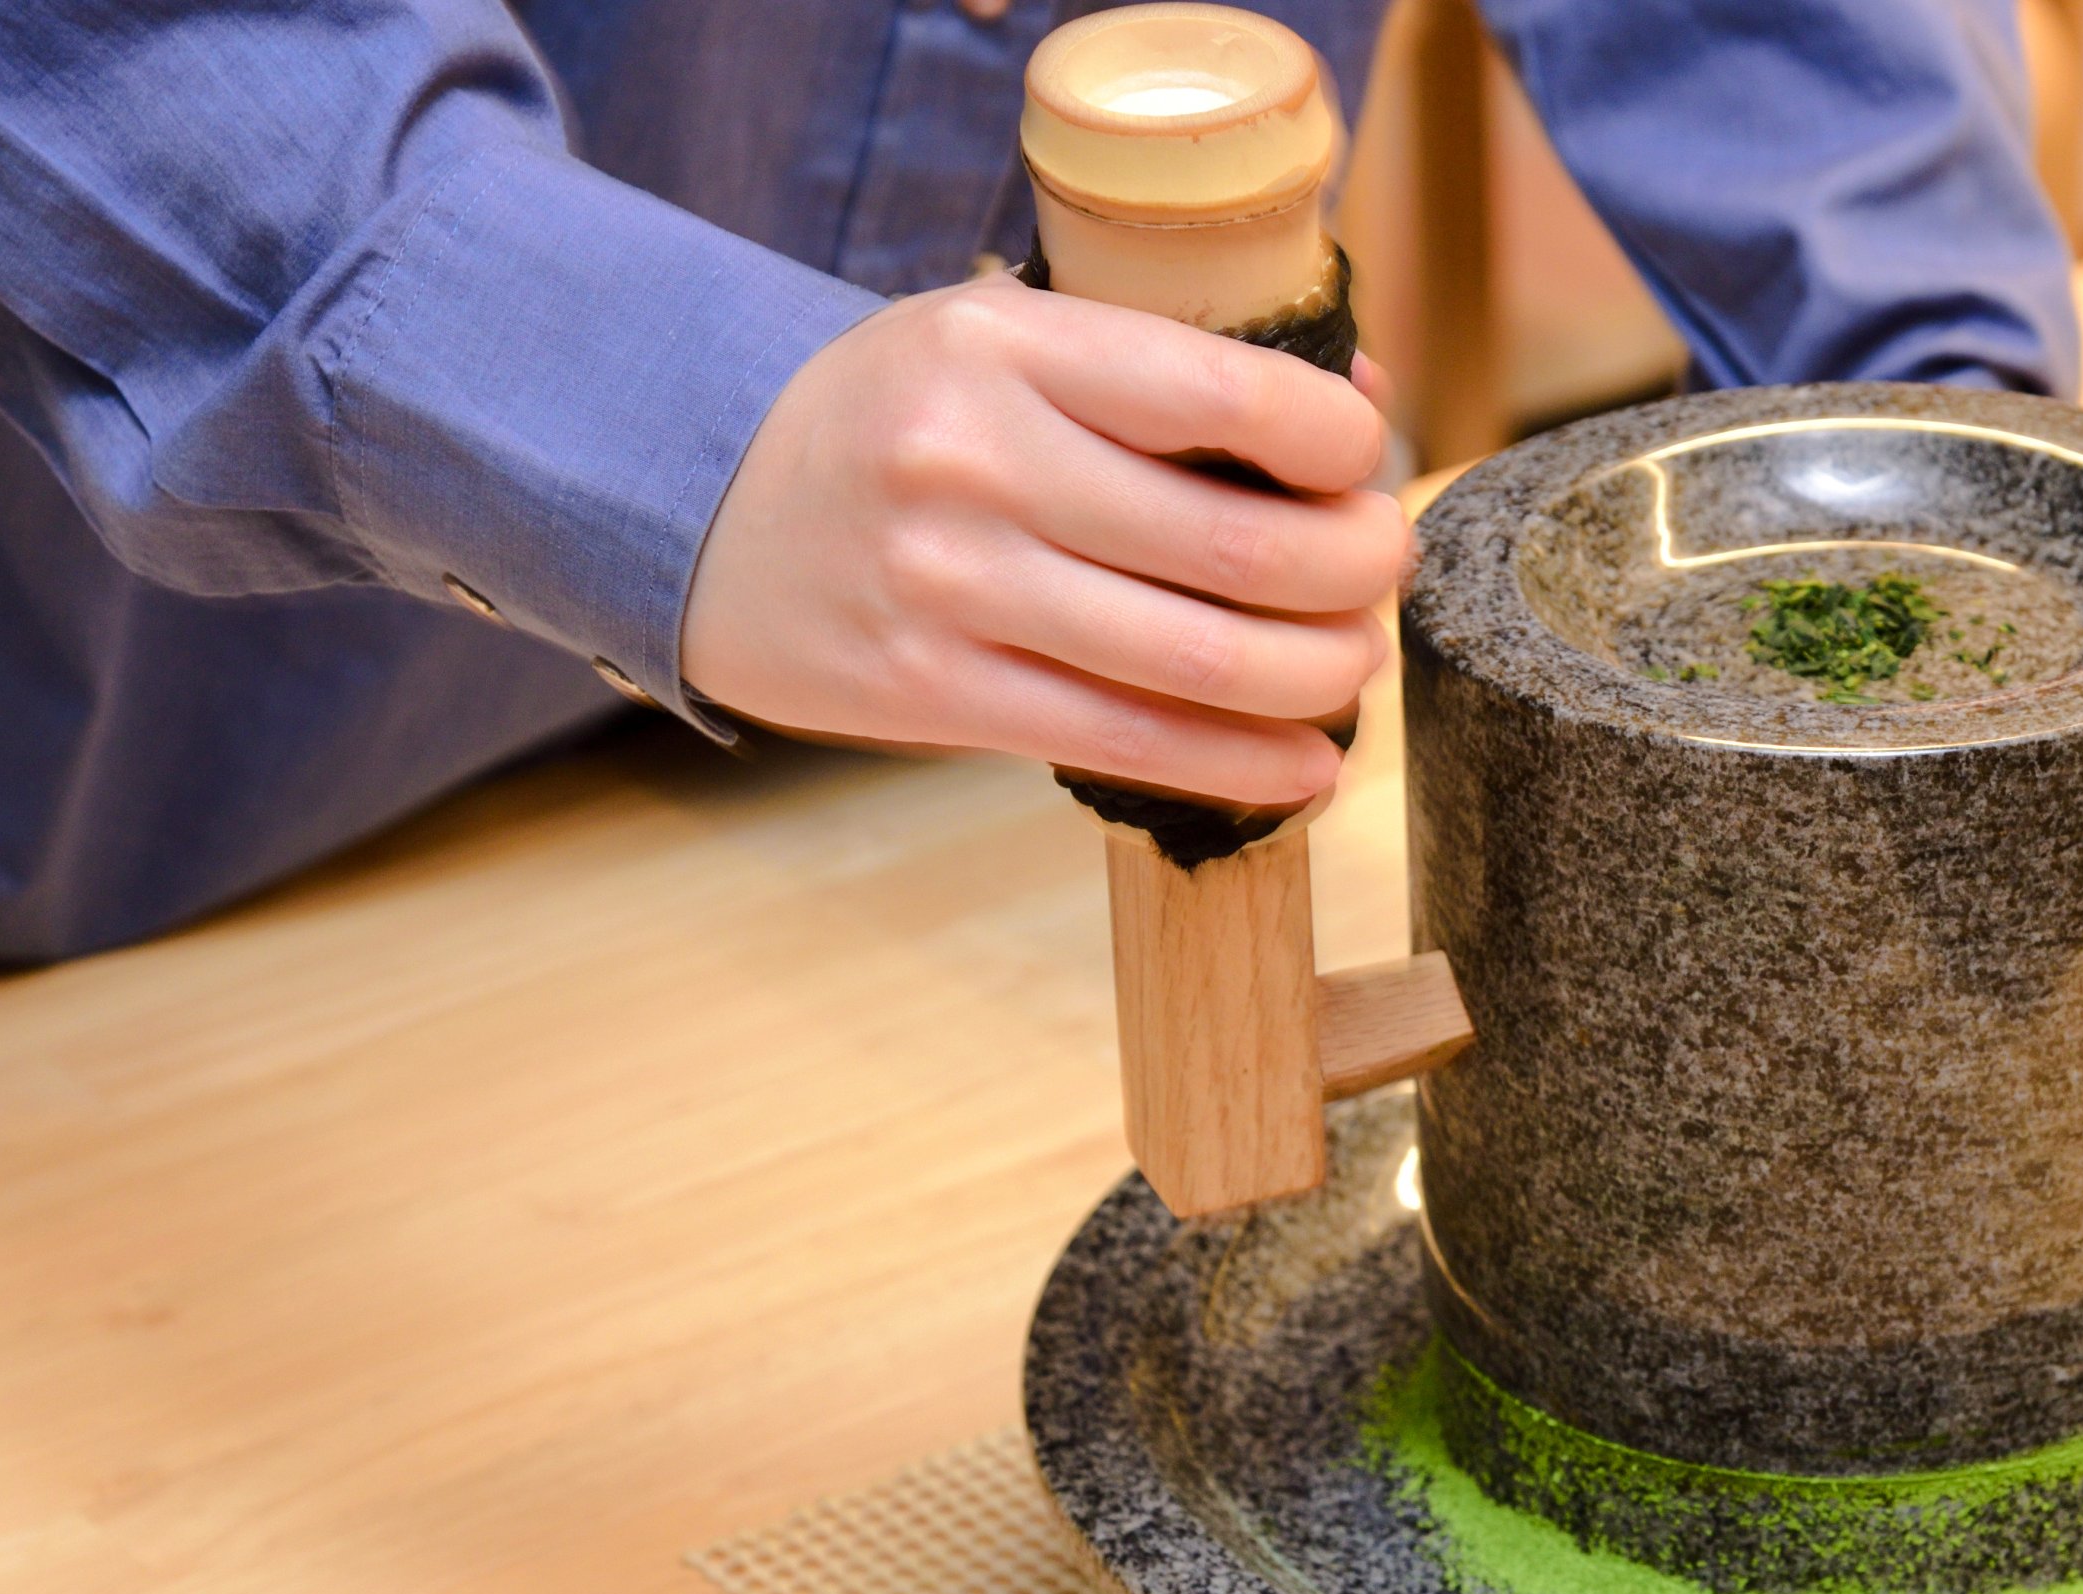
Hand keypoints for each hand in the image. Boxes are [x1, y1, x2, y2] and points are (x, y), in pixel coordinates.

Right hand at [682, 274, 1405, 807]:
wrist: (703, 511)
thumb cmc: (900, 421)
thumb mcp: (1004, 340)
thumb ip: (1162, 365)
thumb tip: (1360, 397)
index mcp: (1006, 345)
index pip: (1230, 395)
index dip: (1339, 445)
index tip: (1364, 465)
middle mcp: (978, 461)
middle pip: (1240, 544)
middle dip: (1355, 571)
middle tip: (1379, 572)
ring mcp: (951, 587)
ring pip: (1201, 660)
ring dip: (1318, 675)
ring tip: (1353, 664)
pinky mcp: (931, 693)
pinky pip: (1127, 743)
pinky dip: (1243, 763)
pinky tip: (1305, 764)